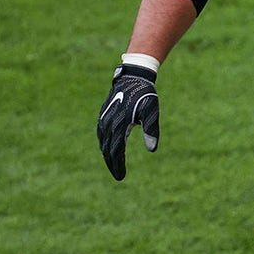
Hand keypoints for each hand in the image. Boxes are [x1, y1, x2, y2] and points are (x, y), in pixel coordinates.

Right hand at [97, 64, 159, 179]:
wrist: (133, 77)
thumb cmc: (145, 94)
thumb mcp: (151, 111)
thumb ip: (151, 130)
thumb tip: (152, 149)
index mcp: (119, 124)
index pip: (115, 151)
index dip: (118, 165)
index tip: (121, 176)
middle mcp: (108, 123)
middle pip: (107, 149)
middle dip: (112, 164)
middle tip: (118, 175)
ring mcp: (104, 118)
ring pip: (102, 142)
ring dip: (107, 155)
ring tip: (114, 165)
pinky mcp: (103, 114)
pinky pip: (101, 134)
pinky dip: (104, 144)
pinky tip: (108, 149)